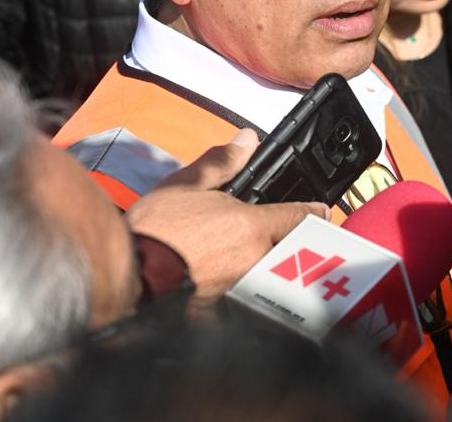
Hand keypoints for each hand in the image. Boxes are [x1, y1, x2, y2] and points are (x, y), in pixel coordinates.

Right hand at [125, 129, 327, 298]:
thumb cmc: (154, 229)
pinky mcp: (228, 311)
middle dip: (294, 243)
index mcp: (251, 226)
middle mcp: (256, 260)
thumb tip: (247, 139)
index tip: (322, 212)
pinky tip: (237, 283)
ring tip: (261, 260)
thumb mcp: (185, 185)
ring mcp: (244, 289)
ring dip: (274, 268)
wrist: (130, 274)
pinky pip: (252, 298)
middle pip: (290, 251)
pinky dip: (251, 290)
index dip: (313, 212)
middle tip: (289, 236)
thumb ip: (222, 163)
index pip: (298, 217)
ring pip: (273, 275)